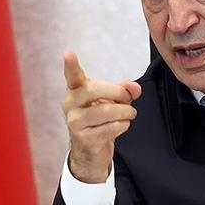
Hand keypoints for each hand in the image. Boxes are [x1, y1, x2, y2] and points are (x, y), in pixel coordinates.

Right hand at [62, 50, 141, 182]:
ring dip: (125, 112)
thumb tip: (135, 88)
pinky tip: (121, 125)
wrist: (90, 151)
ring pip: (106, 111)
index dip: (70, 65)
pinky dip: (123, 125)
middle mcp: (70, 104)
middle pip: (96, 90)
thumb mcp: (111, 100)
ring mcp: (75, 122)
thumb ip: (124, 90)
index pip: (72, 75)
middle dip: (119, 93)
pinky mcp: (84, 139)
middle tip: (128, 99)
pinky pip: (111, 127)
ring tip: (129, 113)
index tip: (68, 54)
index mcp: (75, 90)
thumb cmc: (99, 119)